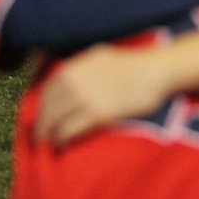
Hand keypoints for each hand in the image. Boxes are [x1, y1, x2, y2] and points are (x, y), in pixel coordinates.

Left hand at [35, 44, 169, 147]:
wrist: (158, 71)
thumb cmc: (136, 66)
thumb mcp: (103, 56)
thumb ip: (84, 67)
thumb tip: (69, 79)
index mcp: (79, 65)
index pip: (50, 87)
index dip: (43, 104)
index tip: (42, 114)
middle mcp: (77, 78)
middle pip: (50, 104)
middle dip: (42, 121)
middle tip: (40, 134)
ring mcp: (87, 95)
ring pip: (56, 117)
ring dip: (49, 131)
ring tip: (48, 141)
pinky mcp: (98, 112)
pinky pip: (70, 128)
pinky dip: (62, 137)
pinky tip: (62, 142)